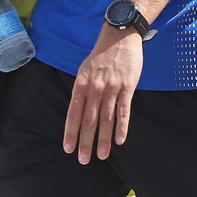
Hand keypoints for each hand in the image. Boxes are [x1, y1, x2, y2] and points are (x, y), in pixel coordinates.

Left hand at [64, 25, 143, 163]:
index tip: (68, 149)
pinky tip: (119, 140)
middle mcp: (94, 88)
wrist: (120, 36)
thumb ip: (81, 90)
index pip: (73, 114)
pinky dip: (121, 127)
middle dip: (85, 142)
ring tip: (101, 156)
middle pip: (88, 120)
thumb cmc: (101, 55)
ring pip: (106, 119)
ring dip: (103, 139)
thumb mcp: (84, 70)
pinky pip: (123, 110)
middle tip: (83, 160)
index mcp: (81, 85)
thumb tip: (77, 110)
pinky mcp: (127, 87)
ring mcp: (111, 88)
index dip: (70, 133)